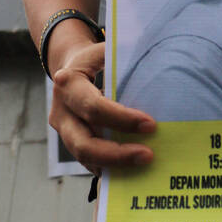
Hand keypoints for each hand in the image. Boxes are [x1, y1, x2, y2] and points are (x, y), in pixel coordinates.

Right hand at [48, 38, 155, 174]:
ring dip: (115, 165)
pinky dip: (110, 169)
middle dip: (117, 154)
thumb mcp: (104, 51)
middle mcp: (61, 111)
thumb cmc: (95, 59)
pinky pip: (90, 162)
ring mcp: (64, 132)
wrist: (69, 68)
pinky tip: (132, 171)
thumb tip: (161, 65)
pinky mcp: (71, 144)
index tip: (151, 125)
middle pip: (84, 143)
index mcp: (69, 84)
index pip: (95, 108)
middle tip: (148, 155)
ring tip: (143, 164)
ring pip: (85, 158)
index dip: (122, 120)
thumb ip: (124, 57)